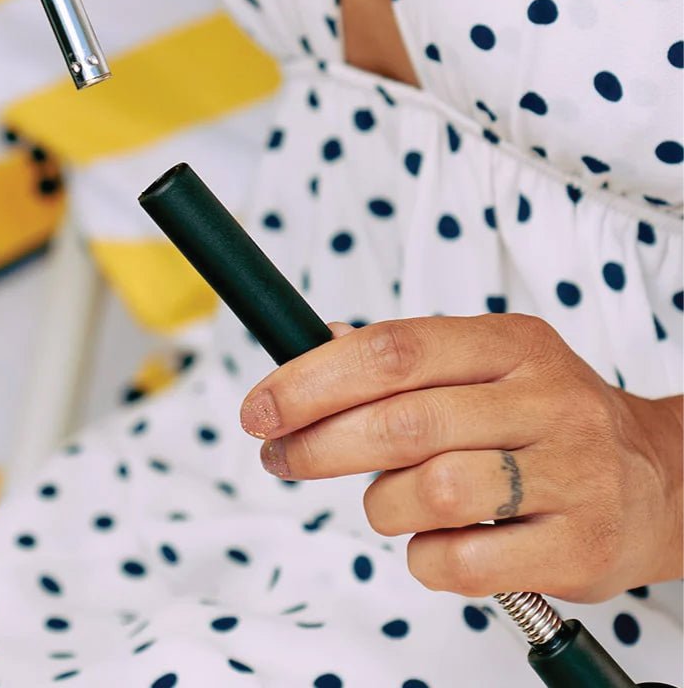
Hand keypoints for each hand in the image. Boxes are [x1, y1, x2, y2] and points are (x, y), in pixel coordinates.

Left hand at [239, 314, 682, 602]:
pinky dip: (424, 557)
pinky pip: (462, 561)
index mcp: (511, 344)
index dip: (312, 379)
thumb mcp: (484, 363)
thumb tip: (307, 345)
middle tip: (280, 456)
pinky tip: (434, 542)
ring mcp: (572, 473)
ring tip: (389, 502)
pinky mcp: (581, 546)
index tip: (261, 407)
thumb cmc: (540, 418)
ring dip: (382, 505)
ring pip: (431, 492)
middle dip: (319, 444)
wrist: (658, 479)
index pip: (393, 350)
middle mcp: (546, 400)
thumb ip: (401, 357)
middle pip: (403, 423)